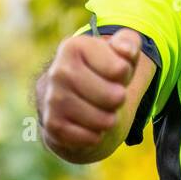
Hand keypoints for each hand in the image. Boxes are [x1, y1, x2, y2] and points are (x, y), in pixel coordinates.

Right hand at [37, 30, 141, 153]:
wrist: (70, 97)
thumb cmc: (102, 70)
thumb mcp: (118, 50)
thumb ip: (128, 41)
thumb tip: (125, 51)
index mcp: (73, 47)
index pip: (121, 70)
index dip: (125, 74)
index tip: (115, 72)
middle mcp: (58, 71)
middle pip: (114, 97)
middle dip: (119, 99)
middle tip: (112, 95)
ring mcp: (52, 99)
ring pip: (103, 120)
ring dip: (109, 119)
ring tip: (102, 111)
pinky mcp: (52, 125)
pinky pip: (89, 138)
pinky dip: (96, 136)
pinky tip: (90, 126)